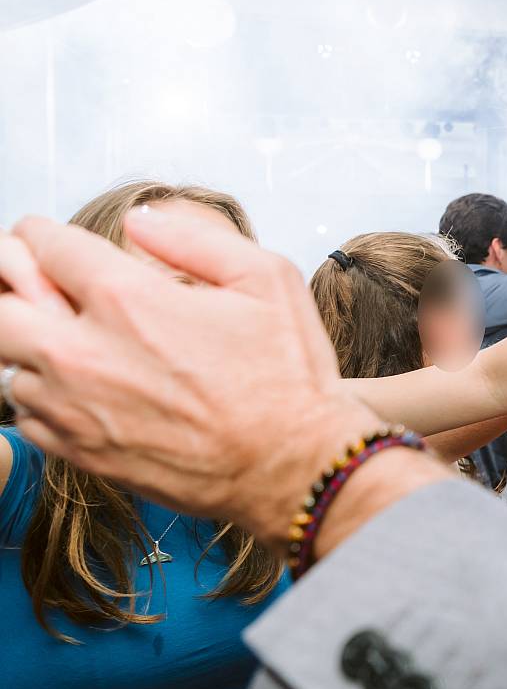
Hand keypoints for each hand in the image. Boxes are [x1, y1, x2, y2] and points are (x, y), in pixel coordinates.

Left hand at [0, 211, 382, 541]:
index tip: (63, 248)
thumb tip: (139, 221)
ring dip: (31, 348)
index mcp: (126, 298)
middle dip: (14, 287)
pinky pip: (24, 415)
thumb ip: (195, 238)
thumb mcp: (269, 280)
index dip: (46, 236)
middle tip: (48, 294)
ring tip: (79, 349)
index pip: (39, 242)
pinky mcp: (80, 452)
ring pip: (7, 361)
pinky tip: (90, 394)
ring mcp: (76, 406)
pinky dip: (44, 398)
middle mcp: (84, 350)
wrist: (296, 467)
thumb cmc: (289, 376)